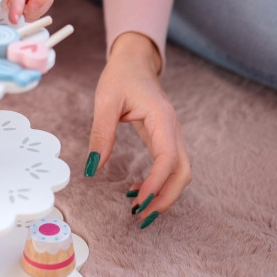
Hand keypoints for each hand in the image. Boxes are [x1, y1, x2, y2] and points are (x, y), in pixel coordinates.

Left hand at [85, 32, 191, 223]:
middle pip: (183, 171)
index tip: (138, 201)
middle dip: (167, 197)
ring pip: (180, 172)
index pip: (168, 158)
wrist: (134, 61)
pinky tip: (138, 191)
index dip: (156, 183)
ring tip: (139, 208)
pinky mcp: (165, 138)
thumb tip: (93, 167)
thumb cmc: (121, 76)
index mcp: (162, 118)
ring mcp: (172, 134)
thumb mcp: (106, 100)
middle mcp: (173, 129)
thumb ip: (101, 133)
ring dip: (165, 193)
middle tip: (142, 216)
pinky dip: (160, 183)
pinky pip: (170, 166)